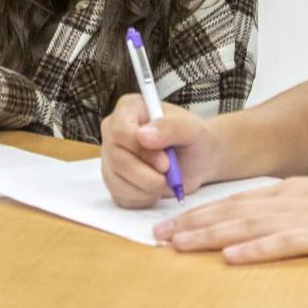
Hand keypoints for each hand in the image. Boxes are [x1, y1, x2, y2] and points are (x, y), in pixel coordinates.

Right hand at [100, 93, 219, 207]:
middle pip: (118, 160)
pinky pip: (121, 196)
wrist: (197, 160)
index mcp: (129, 109)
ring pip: (117, 181)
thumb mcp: (191, 128)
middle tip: (170, 174)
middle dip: (148, 175)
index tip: (166, 161)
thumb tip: (143, 136)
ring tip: (166, 180)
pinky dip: (143, 198)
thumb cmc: (193, 139)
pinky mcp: (114, 181)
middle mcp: (113, 131)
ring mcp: (110, 157)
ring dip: (148, 188)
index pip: (120, 131)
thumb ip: (170, 127)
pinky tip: (156, 188)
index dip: (141, 151)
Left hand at [156, 176, 307, 266]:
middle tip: (159, 235)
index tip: (171, 222)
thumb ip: (289, 209)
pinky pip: (284, 244)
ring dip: (211, 235)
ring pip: (248, 226)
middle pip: (232, 211)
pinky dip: (256, 251)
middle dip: (193, 223)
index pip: (235, 201)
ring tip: (180, 244)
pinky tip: (232, 257)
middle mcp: (292, 199)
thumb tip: (255, 222)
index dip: (200, 211)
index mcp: (291, 190)